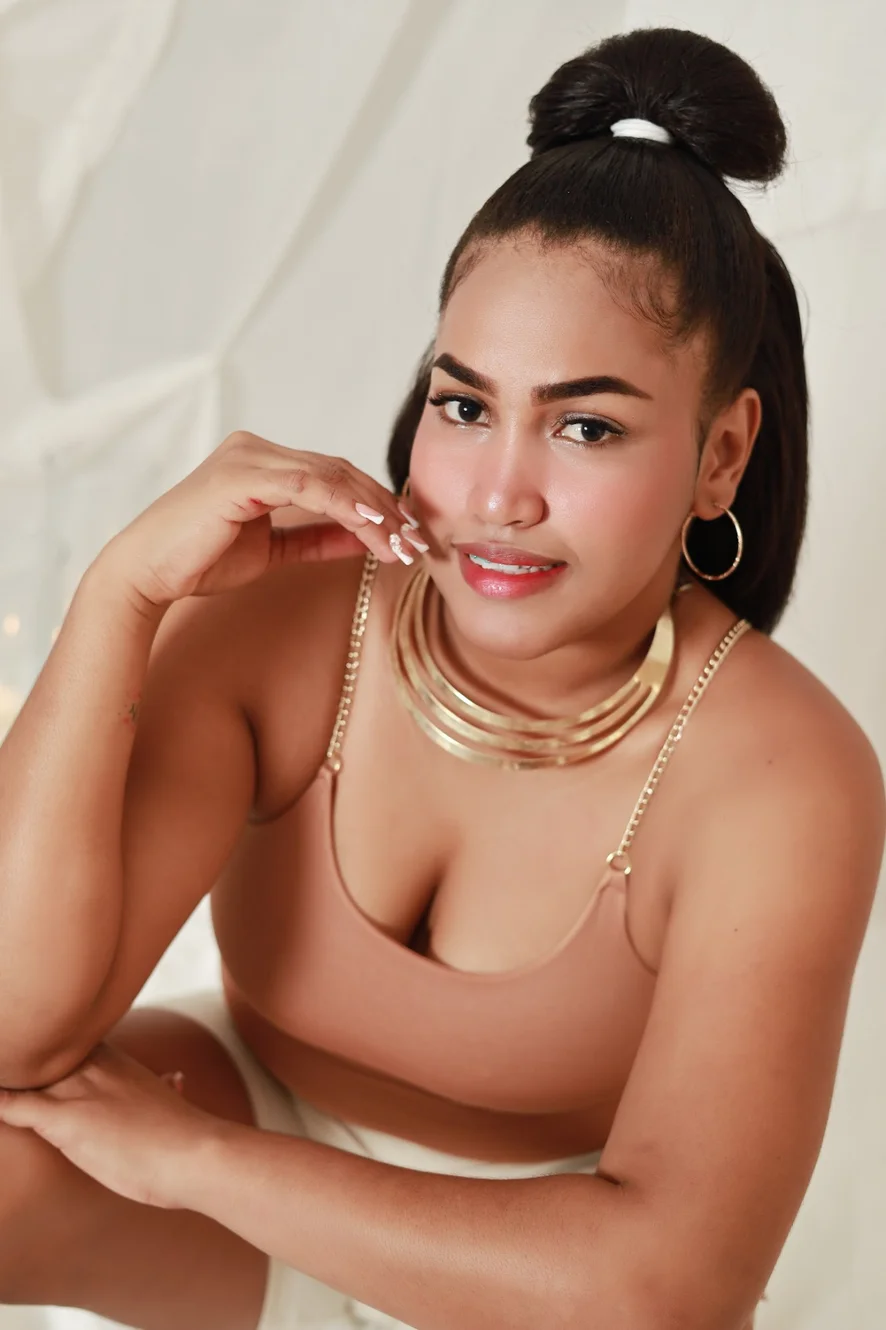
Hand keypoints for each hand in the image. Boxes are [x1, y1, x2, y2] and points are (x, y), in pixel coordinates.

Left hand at [0, 1042, 225, 1209]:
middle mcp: (93, 1066)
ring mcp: (79, 1091)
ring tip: (0, 1069)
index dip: (43, 1047)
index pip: (65, 1043)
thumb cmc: (182, 1136)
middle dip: (18, 1054)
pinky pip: (18, 1106)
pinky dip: (1, 1104)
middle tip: (5, 1052)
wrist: (196, 1154)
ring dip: (8, 1073)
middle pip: (40, 1052)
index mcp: (114, 1060)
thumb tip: (175, 1078)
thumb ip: (163, 1085)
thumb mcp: (167, 1100)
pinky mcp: (68, 1120)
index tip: (23, 1044)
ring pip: (25, 1073)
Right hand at [94, 430, 428, 607]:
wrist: (148, 573)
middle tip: (418, 542)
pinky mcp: (242, 474)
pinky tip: (372, 531)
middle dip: (386, 508)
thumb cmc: (200, 561)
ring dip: (374, 512)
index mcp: (263, 462)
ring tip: (403, 544)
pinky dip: (346, 507)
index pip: (335, 475)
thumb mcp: (274, 551)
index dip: (377, 505)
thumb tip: (367, 539)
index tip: (409, 538)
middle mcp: (258, 450)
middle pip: (341, 471)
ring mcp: (249, 457)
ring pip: (332, 476)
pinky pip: (309, 485)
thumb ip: (318, 538)